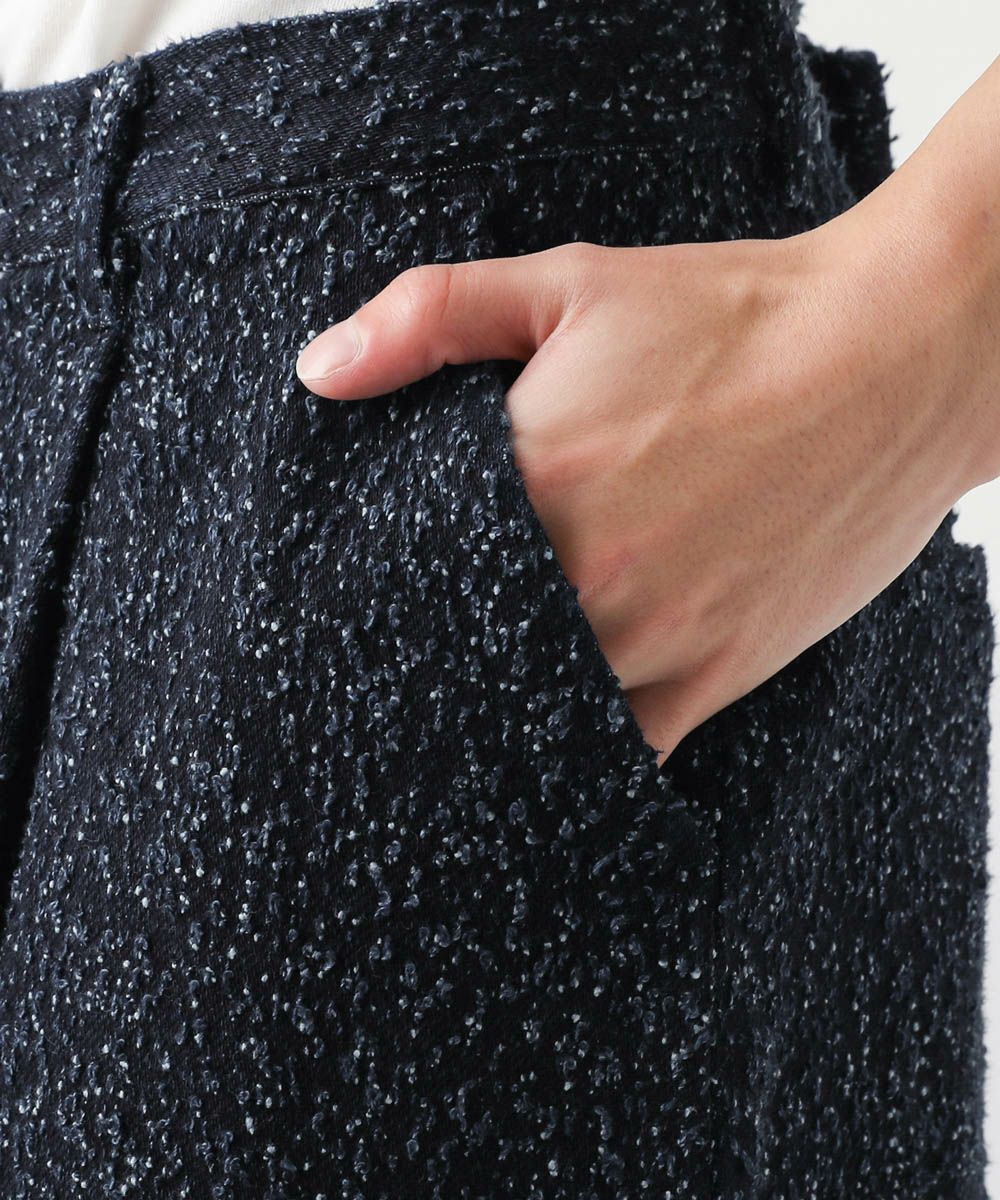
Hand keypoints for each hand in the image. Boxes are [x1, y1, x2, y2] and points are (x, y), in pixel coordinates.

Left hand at [296, 209, 982, 764]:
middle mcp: (590, 575)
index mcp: (536, 481)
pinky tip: (556, 724)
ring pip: (537, 707)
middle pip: (466, 652)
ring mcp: (660, 635)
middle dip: (432, 652)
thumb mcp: (571, 282)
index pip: (409, 572)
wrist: (896, 353)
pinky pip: (623, 746)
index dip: (376, 596)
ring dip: (502, 697)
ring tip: (476, 686)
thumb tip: (319, 370)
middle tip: (397, 662)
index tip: (352, 610)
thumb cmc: (735, 315)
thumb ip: (430, 317)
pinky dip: (582, 742)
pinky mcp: (719, 672)